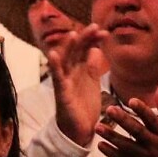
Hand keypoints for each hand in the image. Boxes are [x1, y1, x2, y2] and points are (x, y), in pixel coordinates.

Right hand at [48, 24, 107, 145]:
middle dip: (84, 38)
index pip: (86, 49)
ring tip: (73, 34)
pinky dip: (54, 66)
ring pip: (65, 60)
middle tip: (94, 26)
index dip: (93, 40)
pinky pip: (57, 77)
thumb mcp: (92, 83)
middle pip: (76, 51)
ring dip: (69, 47)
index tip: (104, 32)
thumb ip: (92, 66)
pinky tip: (53, 54)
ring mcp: (65, 81)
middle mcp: (71, 72)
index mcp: (80, 70)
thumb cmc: (84, 106)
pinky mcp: (61, 92)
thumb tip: (96, 49)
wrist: (79, 130)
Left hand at [97, 82, 157, 156]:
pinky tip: (100, 145)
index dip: (142, 110)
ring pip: (127, 146)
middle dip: (123, 120)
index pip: (152, 119)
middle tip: (109, 109)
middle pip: (137, 131)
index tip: (131, 100)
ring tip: (98, 127)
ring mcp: (144, 156)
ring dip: (112, 136)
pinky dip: (111, 153)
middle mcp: (153, 143)